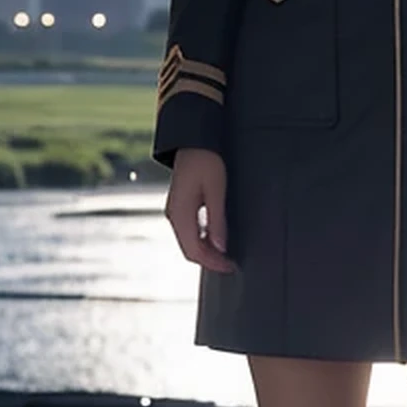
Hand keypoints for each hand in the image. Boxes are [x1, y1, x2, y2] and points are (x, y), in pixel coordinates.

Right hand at [165, 147, 234, 272]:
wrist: (193, 140)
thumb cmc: (206, 160)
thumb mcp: (216, 190)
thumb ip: (217, 220)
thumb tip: (221, 248)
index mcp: (180, 213)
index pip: (194, 250)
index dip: (213, 263)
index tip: (231, 266)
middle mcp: (174, 215)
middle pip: (189, 250)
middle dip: (210, 261)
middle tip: (232, 264)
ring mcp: (175, 211)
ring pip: (188, 242)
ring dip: (206, 252)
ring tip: (227, 254)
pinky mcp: (179, 207)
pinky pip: (188, 232)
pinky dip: (202, 241)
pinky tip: (216, 239)